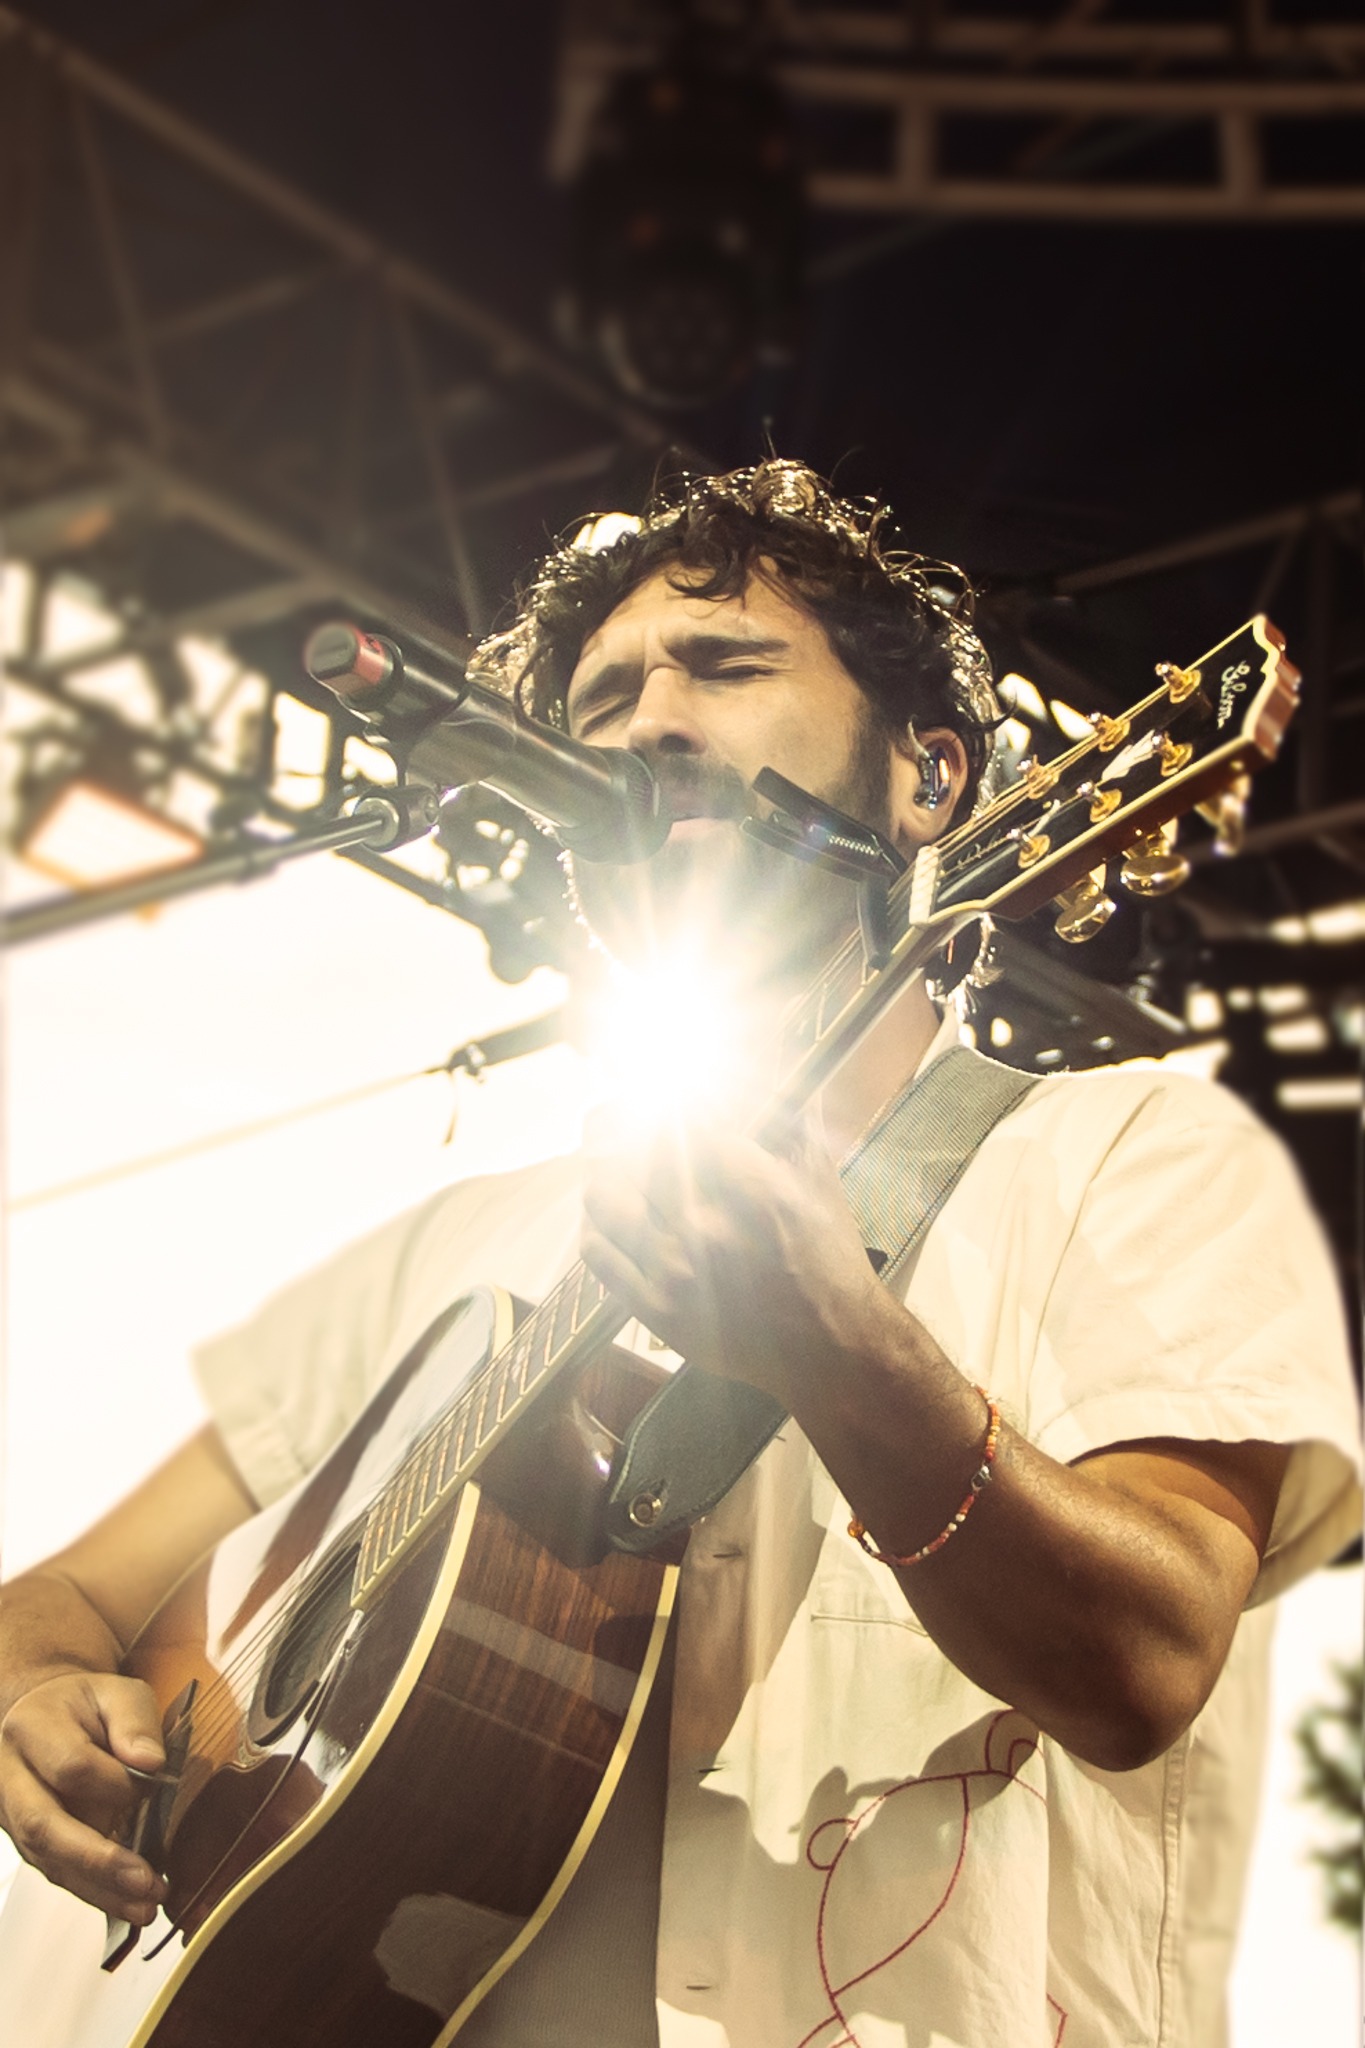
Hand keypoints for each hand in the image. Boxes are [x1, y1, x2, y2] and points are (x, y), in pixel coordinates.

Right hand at [0, 1671, 167, 1923]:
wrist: (45, 1714)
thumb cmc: (87, 1704)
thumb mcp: (118, 1693)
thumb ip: (136, 1722)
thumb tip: (150, 1764)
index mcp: (31, 1727)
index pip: (71, 1767)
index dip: (115, 1783)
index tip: (154, 1781)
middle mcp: (8, 1775)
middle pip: (43, 1826)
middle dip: (97, 1860)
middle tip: (145, 1882)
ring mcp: (9, 1814)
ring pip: (46, 1859)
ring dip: (98, 1888)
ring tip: (146, 1905)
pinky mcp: (23, 1840)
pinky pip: (54, 1871)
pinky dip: (92, 1891)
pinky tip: (127, 1903)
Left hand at [581, 1110, 883, 1401]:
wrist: (829, 1348)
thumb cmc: (828, 1257)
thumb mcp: (818, 1176)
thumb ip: (789, 1114)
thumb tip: (770, 1060)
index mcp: (751, 1189)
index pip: (681, 1117)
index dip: (664, 1094)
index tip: (661, 1087)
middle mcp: (706, 1228)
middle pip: (634, 1151)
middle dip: (626, 1123)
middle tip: (625, 1114)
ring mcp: (674, 1271)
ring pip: (603, 1196)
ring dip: (602, 1167)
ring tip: (612, 1158)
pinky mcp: (655, 1309)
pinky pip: (597, 1253)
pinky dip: (597, 1222)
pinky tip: (612, 1210)